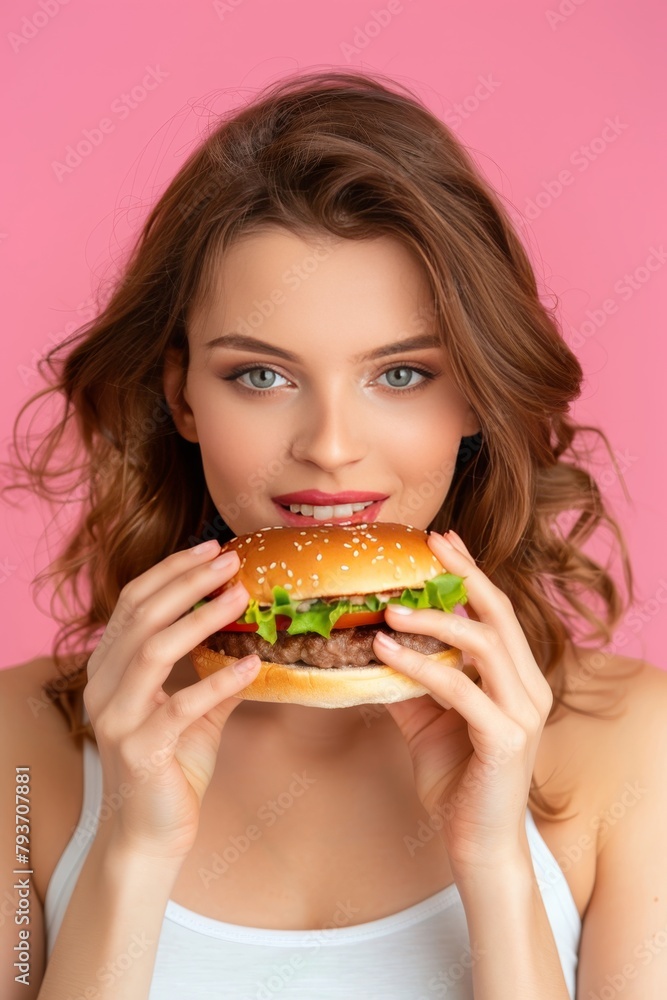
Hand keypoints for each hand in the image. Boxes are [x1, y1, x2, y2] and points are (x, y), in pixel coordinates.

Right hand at [83, 540, 260, 863]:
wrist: (151, 836)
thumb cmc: (172, 767)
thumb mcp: (195, 711)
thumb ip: (214, 672)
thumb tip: (255, 635)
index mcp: (110, 669)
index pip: (133, 604)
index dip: (171, 572)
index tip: (211, 548)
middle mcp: (103, 687)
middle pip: (141, 617)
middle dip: (187, 582)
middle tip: (230, 560)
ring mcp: (116, 718)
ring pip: (153, 650)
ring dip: (200, 618)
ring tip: (241, 598)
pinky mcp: (140, 750)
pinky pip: (181, 706)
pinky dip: (219, 682)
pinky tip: (254, 665)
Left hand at [373, 530, 553, 876]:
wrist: (476, 844)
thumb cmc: (456, 779)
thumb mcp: (426, 719)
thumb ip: (410, 680)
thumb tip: (371, 643)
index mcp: (515, 677)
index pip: (497, 611)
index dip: (471, 571)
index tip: (443, 539)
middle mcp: (527, 687)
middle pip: (500, 614)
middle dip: (464, 574)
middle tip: (429, 546)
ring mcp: (522, 711)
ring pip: (484, 643)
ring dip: (436, 619)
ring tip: (392, 608)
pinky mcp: (507, 738)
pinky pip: (460, 688)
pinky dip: (420, 666)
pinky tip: (386, 652)